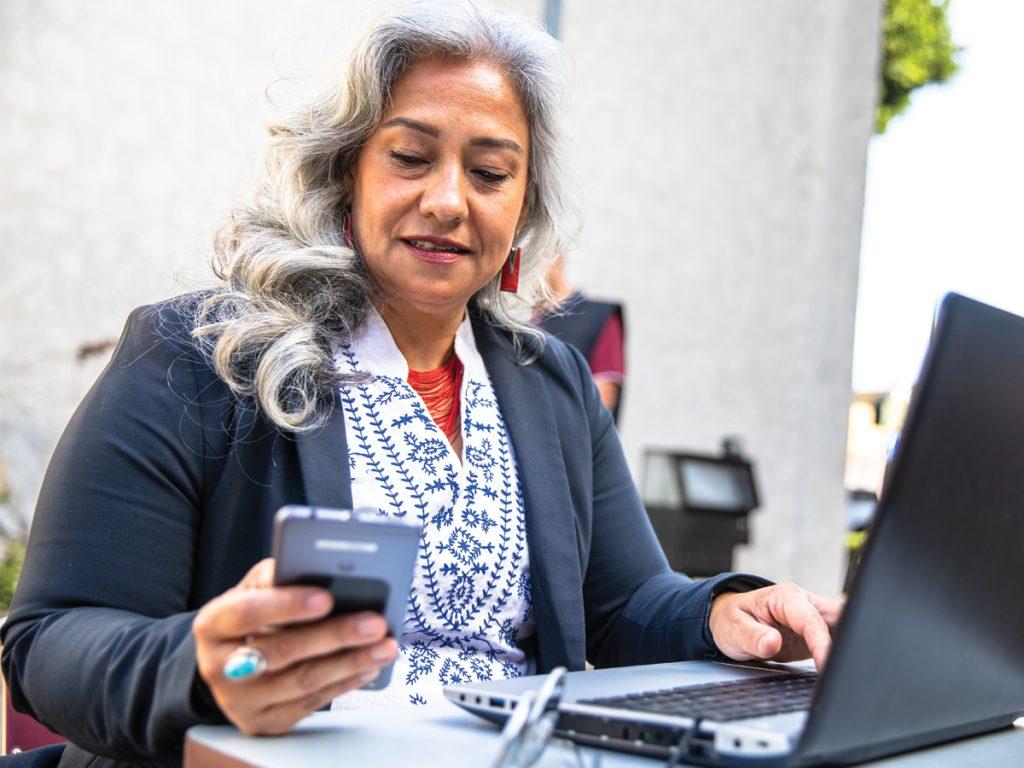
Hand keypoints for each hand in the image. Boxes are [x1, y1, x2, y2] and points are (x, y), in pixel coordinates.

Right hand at [193, 558, 397, 734]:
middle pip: (281, 652)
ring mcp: (239, 701)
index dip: (286, 606)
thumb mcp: (255, 587)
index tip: (326, 597)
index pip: (246, 613)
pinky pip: (311, 703)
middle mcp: (218, 666)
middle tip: (375, 622)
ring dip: (350, 662)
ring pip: (301, 682)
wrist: (230, 659)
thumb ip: (280, 576)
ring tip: (385, 645)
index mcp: (213, 624)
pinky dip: (345, 682)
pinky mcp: (263, 722)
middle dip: (334, 636)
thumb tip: (324, 569)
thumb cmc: (253, 611)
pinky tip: (370, 665)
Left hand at [708, 583, 843, 670]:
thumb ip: (753, 637)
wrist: (730, 621)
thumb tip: (772, 642)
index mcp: (784, 597)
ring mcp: (812, 617)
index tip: (825, 664)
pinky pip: (836, 639)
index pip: (811, 619)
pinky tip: (839, 668)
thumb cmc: (731, 621)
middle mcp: (803, 603)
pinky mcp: (815, 633)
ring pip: (843, 625)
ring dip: (846, 646)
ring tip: (844, 670)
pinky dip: (840, 652)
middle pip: (839, 615)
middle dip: (847, 638)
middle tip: (845, 666)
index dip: (821, 642)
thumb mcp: (733, 629)